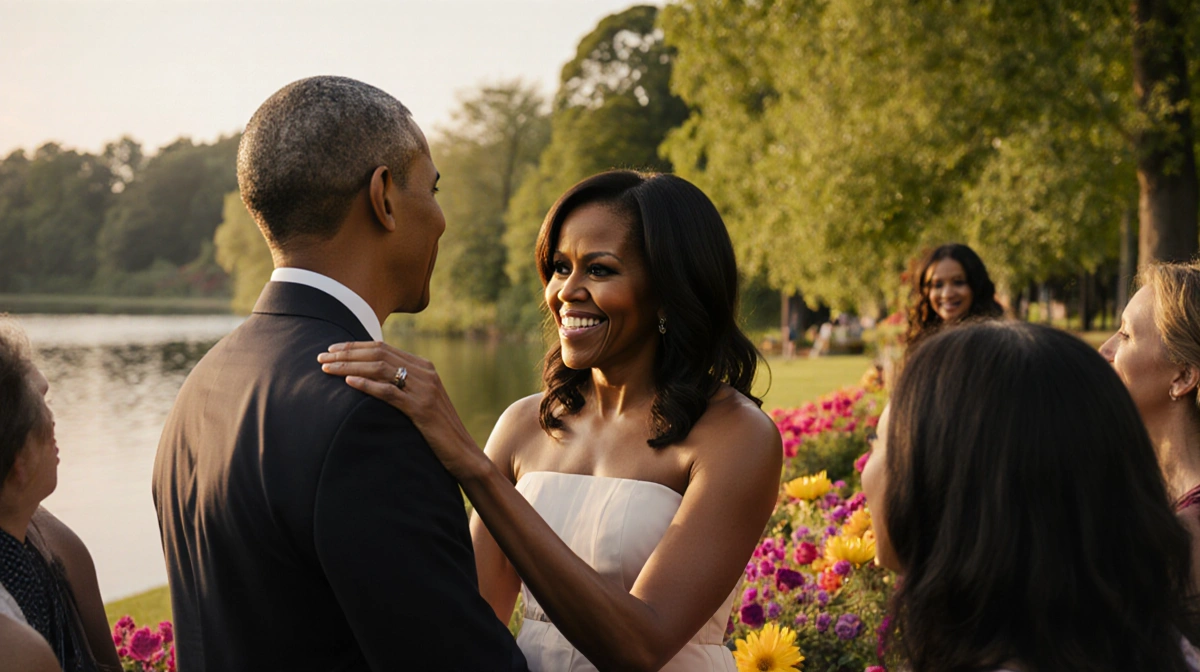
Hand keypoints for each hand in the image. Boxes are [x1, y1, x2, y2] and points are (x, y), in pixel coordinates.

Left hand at [318, 341, 487, 479]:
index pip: (383, 347)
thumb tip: (373, 377)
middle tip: (321, 357)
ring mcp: (424, 389)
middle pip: (378, 354)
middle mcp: (425, 373)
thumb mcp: (421, 400)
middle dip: (346, 353)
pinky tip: (349, 383)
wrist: (463, 452)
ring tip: (327, 368)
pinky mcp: (421, 409)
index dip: (354, 346)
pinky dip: (367, 385)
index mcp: (424, 367)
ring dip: (349, 366)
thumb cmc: (437, 429)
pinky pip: (389, 392)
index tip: (331, 349)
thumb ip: (403, 385)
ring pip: (380, 369)